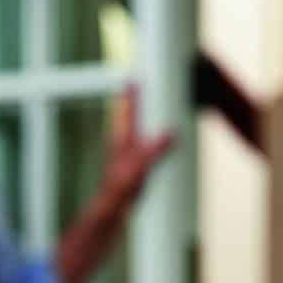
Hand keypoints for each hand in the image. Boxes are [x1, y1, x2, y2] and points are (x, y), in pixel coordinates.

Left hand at [100, 85, 175, 211]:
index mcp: (124, 139)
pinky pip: (139, 143)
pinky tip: (149, 140)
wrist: (112, 204)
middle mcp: (123, 143)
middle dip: (133, 101)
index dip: (132, 94)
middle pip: (129, 116)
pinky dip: (143, 135)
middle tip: (137, 86)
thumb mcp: (142, 166)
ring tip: (145, 108)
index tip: (134, 78)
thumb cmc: (122, 187)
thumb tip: (169, 134)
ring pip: (132, 129)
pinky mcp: (130, 164)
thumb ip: (155, 149)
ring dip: (138, 117)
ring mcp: (125, 153)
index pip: (129, 111)